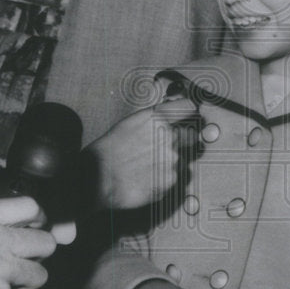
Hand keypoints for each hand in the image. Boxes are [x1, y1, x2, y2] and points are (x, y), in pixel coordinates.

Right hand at [0, 197, 75, 288]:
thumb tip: (17, 231)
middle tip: (17, 261)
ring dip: (24, 282)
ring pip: (39, 276)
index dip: (37, 218)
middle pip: (45, 243)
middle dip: (37, 254)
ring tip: (0, 284)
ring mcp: (2, 269)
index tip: (33, 226)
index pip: (31, 207)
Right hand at [83, 97, 200, 209]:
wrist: (98, 178)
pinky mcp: (172, 181)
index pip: (189, 107)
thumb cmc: (110, 150)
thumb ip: (156, 118)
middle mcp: (170, 136)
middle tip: (165, 148)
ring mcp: (173, 160)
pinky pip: (177, 178)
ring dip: (172, 163)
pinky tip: (149, 178)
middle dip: (183, 141)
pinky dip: (166, 179)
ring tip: (150, 167)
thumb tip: (173, 113)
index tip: (187, 118)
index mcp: (158, 118)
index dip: (188, 113)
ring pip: (184, 159)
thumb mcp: (131, 123)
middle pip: (192, 135)